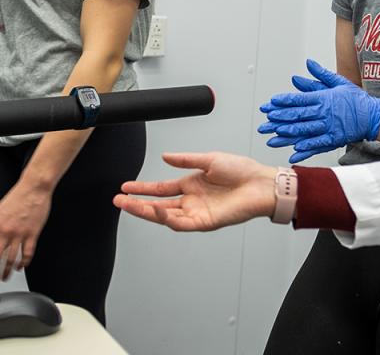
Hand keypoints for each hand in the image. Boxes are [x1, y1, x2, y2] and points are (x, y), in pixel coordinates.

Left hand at [0, 183, 52, 281]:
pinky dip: (23, 263)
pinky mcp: (32, 234)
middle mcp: (5, 231)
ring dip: (7, 271)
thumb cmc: (17, 198)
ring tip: (5, 276)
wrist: (34, 188)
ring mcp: (19, 233)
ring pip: (10, 260)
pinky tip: (21, 266)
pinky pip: (27, 254)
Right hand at [114, 152, 278, 230]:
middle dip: (137, 203)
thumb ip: (186, 160)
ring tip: (128, 205)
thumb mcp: (209, 159)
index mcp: (191, 185)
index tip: (126, 186)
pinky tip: (155, 210)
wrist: (261, 184)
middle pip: (158, 204)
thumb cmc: (242, 171)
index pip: (161, 189)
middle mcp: (192, 201)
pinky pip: (181, 223)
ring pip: (165, 216)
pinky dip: (167, 218)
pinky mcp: (205, 222)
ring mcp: (197, 212)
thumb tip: (165, 156)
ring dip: (146, 211)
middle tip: (118, 200)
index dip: (143, 188)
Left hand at [257, 59, 379, 163]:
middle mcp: (324, 113)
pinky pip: (317, 145)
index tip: (270, 104)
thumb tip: (308, 63)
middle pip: (298, 116)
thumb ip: (321, 74)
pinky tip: (293, 152)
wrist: (374, 116)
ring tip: (272, 138)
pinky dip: (305, 149)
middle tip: (265, 122)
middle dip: (279, 119)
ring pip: (304, 131)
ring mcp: (328, 127)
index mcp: (324, 98)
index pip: (299, 99)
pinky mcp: (333, 139)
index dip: (283, 102)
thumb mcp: (339, 82)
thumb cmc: (356, 99)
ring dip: (287, 135)